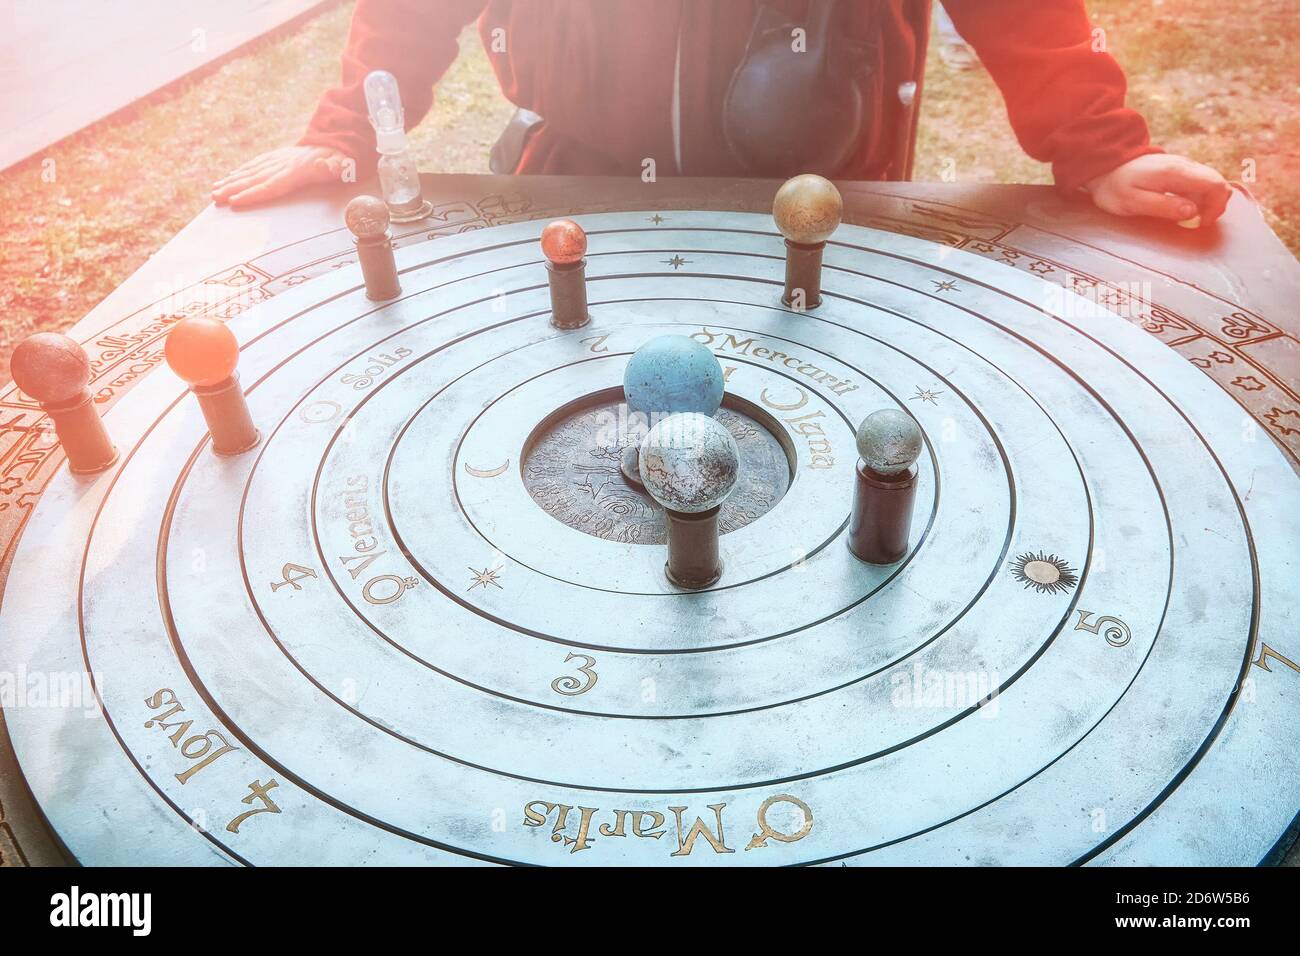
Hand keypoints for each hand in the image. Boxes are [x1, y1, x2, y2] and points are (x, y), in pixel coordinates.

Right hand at [211, 146, 350, 207]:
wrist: (333, 141)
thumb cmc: (340, 160)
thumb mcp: (342, 164)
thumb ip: (335, 167)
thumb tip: (325, 165)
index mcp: (296, 171)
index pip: (271, 185)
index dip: (252, 193)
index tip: (235, 201)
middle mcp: (282, 164)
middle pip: (254, 179)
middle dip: (233, 189)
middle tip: (215, 198)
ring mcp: (277, 159)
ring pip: (250, 171)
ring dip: (231, 181)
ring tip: (214, 191)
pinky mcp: (275, 157)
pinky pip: (254, 164)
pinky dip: (239, 171)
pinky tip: (227, 178)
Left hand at [1085, 153, 1230, 225]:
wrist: (1104, 166)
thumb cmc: (1115, 187)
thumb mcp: (1134, 202)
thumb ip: (1163, 207)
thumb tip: (1192, 212)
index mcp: (1176, 172)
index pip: (1215, 184)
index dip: (1216, 206)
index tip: (1201, 223)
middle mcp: (1185, 165)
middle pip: (1218, 183)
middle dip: (1215, 205)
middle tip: (1197, 223)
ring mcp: (1183, 166)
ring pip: (1210, 183)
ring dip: (1207, 202)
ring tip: (1188, 218)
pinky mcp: (1179, 170)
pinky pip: (1199, 182)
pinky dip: (1198, 197)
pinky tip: (1182, 207)